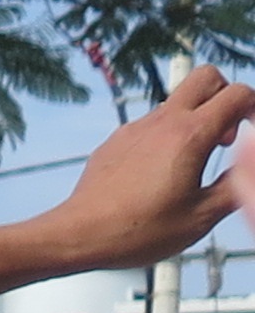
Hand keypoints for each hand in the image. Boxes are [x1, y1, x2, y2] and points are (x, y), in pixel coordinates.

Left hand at [43, 64, 254, 270]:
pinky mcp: (115, 142)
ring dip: (194, 118)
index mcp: (189, 136)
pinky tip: (161, 171)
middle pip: (206, 77)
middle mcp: (161, 123)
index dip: (254, 107)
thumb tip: (248, 172)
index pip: (238, 94)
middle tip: (225, 132)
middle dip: (225, 95)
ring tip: (193, 160)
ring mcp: (134, 129)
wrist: (76, 236)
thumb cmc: (133, 231)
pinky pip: (149, 124)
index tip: (252, 129)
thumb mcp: (200, 217)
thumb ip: (235, 187)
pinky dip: (165, 135)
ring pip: (175, 101)